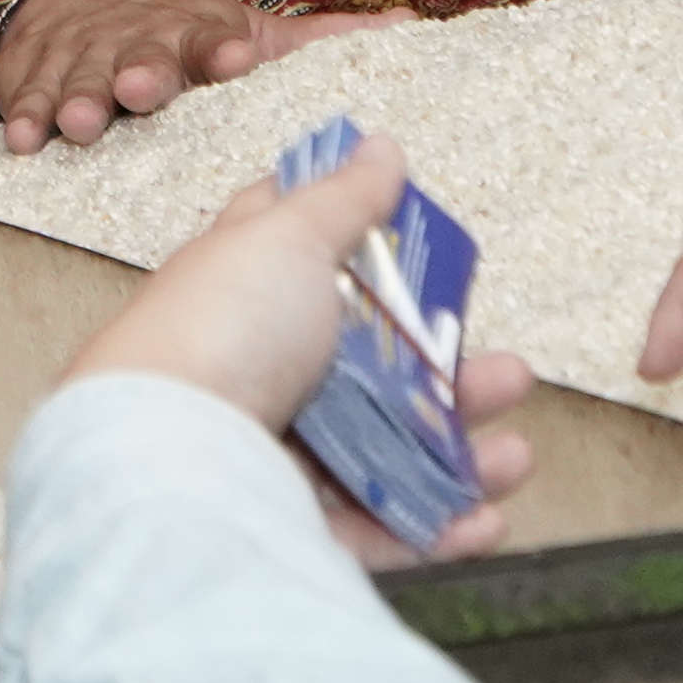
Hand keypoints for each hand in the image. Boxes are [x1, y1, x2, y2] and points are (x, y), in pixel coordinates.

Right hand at [0, 0, 379, 151]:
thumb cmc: (182, 32)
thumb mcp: (250, 27)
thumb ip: (324, 39)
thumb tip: (412, 25)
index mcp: (197, 31)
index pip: (212, 33)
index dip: (223, 45)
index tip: (237, 56)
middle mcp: (140, 39)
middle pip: (143, 52)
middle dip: (143, 68)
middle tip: (143, 90)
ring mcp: (86, 57)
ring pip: (83, 75)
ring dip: (83, 96)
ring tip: (83, 124)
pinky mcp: (38, 77)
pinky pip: (29, 96)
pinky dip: (26, 114)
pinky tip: (25, 139)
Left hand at [64, 137, 537, 566]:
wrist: (166, 463)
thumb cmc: (218, 332)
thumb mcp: (287, 240)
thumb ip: (341, 201)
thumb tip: (380, 147)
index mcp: (239, 295)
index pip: (293, 260)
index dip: (355, 246)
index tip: (422, 242)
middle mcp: (252, 377)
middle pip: (366, 374)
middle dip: (447, 377)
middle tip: (507, 371)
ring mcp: (271, 459)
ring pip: (383, 459)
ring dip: (460, 458)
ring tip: (516, 453)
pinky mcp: (290, 530)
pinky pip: (376, 535)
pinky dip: (437, 530)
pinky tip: (486, 517)